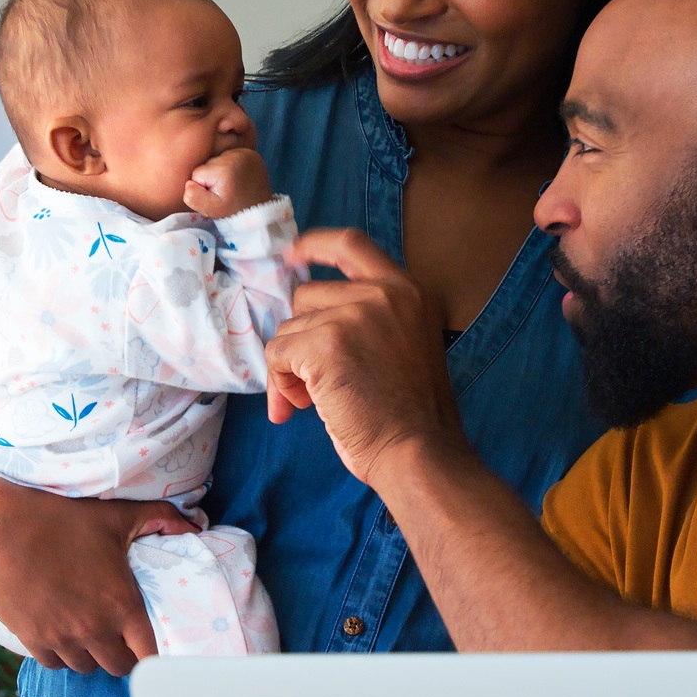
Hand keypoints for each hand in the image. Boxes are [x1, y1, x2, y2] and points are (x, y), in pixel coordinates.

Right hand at [0, 476, 195, 675]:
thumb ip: (159, 518)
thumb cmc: (59, 519)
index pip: (150, 656)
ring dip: (92, 654)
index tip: (150, 643)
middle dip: (124, 653)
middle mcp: (95, 629)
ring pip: (86, 668)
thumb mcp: (114, 515)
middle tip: (120, 632)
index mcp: (122, 604)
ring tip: (90, 628)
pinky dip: (62, 653)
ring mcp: (62, 639)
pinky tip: (62, 630)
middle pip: (120, 667)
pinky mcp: (32, 640)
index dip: (154, 653)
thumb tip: (194, 523)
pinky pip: (55, 664)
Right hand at [185, 147, 271, 218]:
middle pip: (207, 165)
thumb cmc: (234, 211)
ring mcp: (245, 152)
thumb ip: (194, 197)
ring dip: (221, 172)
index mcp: (223, 168)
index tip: (217, 195)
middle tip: (226, 191)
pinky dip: (231, 167)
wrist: (259, 210)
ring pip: (217, 160)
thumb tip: (189, 183)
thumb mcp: (211, 210)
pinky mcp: (250, 152)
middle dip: (212, 179)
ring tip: (233, 185)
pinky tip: (238, 178)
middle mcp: (235, 155)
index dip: (203, 187)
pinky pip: (229, 157)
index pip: (196, 174)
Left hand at [265, 228, 462, 486]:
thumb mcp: (406, 346)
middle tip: (311, 383)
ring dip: (291, 368)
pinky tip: (301, 407)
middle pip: (308, 296)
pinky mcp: (327, 342)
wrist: (418, 451)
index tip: (293, 255)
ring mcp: (355, 314)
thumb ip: (370, 321)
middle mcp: (383, 294)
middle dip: (300, 338)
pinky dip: (281, 383)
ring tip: (314, 401)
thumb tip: (306, 320)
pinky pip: (278, 354)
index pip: (352, 245)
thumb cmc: (410, 417)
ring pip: (290, 329)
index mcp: (408, 292)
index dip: (315, 245)